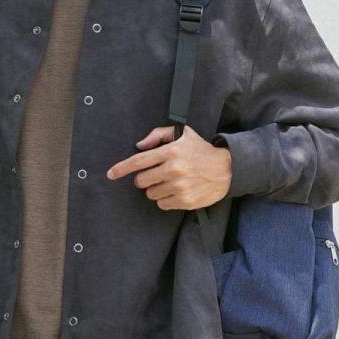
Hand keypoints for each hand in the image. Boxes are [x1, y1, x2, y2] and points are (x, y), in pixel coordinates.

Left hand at [105, 124, 231, 209]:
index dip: (121, 168)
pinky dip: (166, 199)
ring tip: (170, 182)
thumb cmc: (202, 150)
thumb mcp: (183, 133)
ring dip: (156, 189)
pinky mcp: (185, 201)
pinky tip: (177, 191)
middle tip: (156, 175)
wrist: (228, 169)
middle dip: (144, 179)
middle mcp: (173, 170)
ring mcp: (179, 187)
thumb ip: (159, 135)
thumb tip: (139, 146)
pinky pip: (162, 204)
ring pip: (151, 194)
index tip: (111, 174)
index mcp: (171, 152)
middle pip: (141, 181)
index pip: (138, 161)